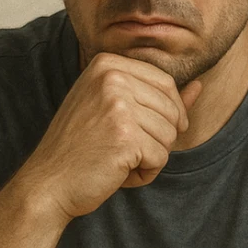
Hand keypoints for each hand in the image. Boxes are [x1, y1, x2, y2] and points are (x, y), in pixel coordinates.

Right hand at [18, 52, 202, 220]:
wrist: (48, 182)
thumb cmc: (81, 149)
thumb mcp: (114, 111)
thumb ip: (157, 98)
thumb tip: (199, 86)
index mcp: (107, 64)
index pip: (165, 83)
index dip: (168, 113)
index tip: (147, 132)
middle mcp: (112, 78)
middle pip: (171, 110)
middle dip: (158, 138)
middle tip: (125, 150)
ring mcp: (118, 105)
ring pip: (170, 135)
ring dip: (151, 157)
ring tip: (119, 160)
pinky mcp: (125, 136)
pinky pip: (160, 157)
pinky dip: (145, 173)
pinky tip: (119, 173)